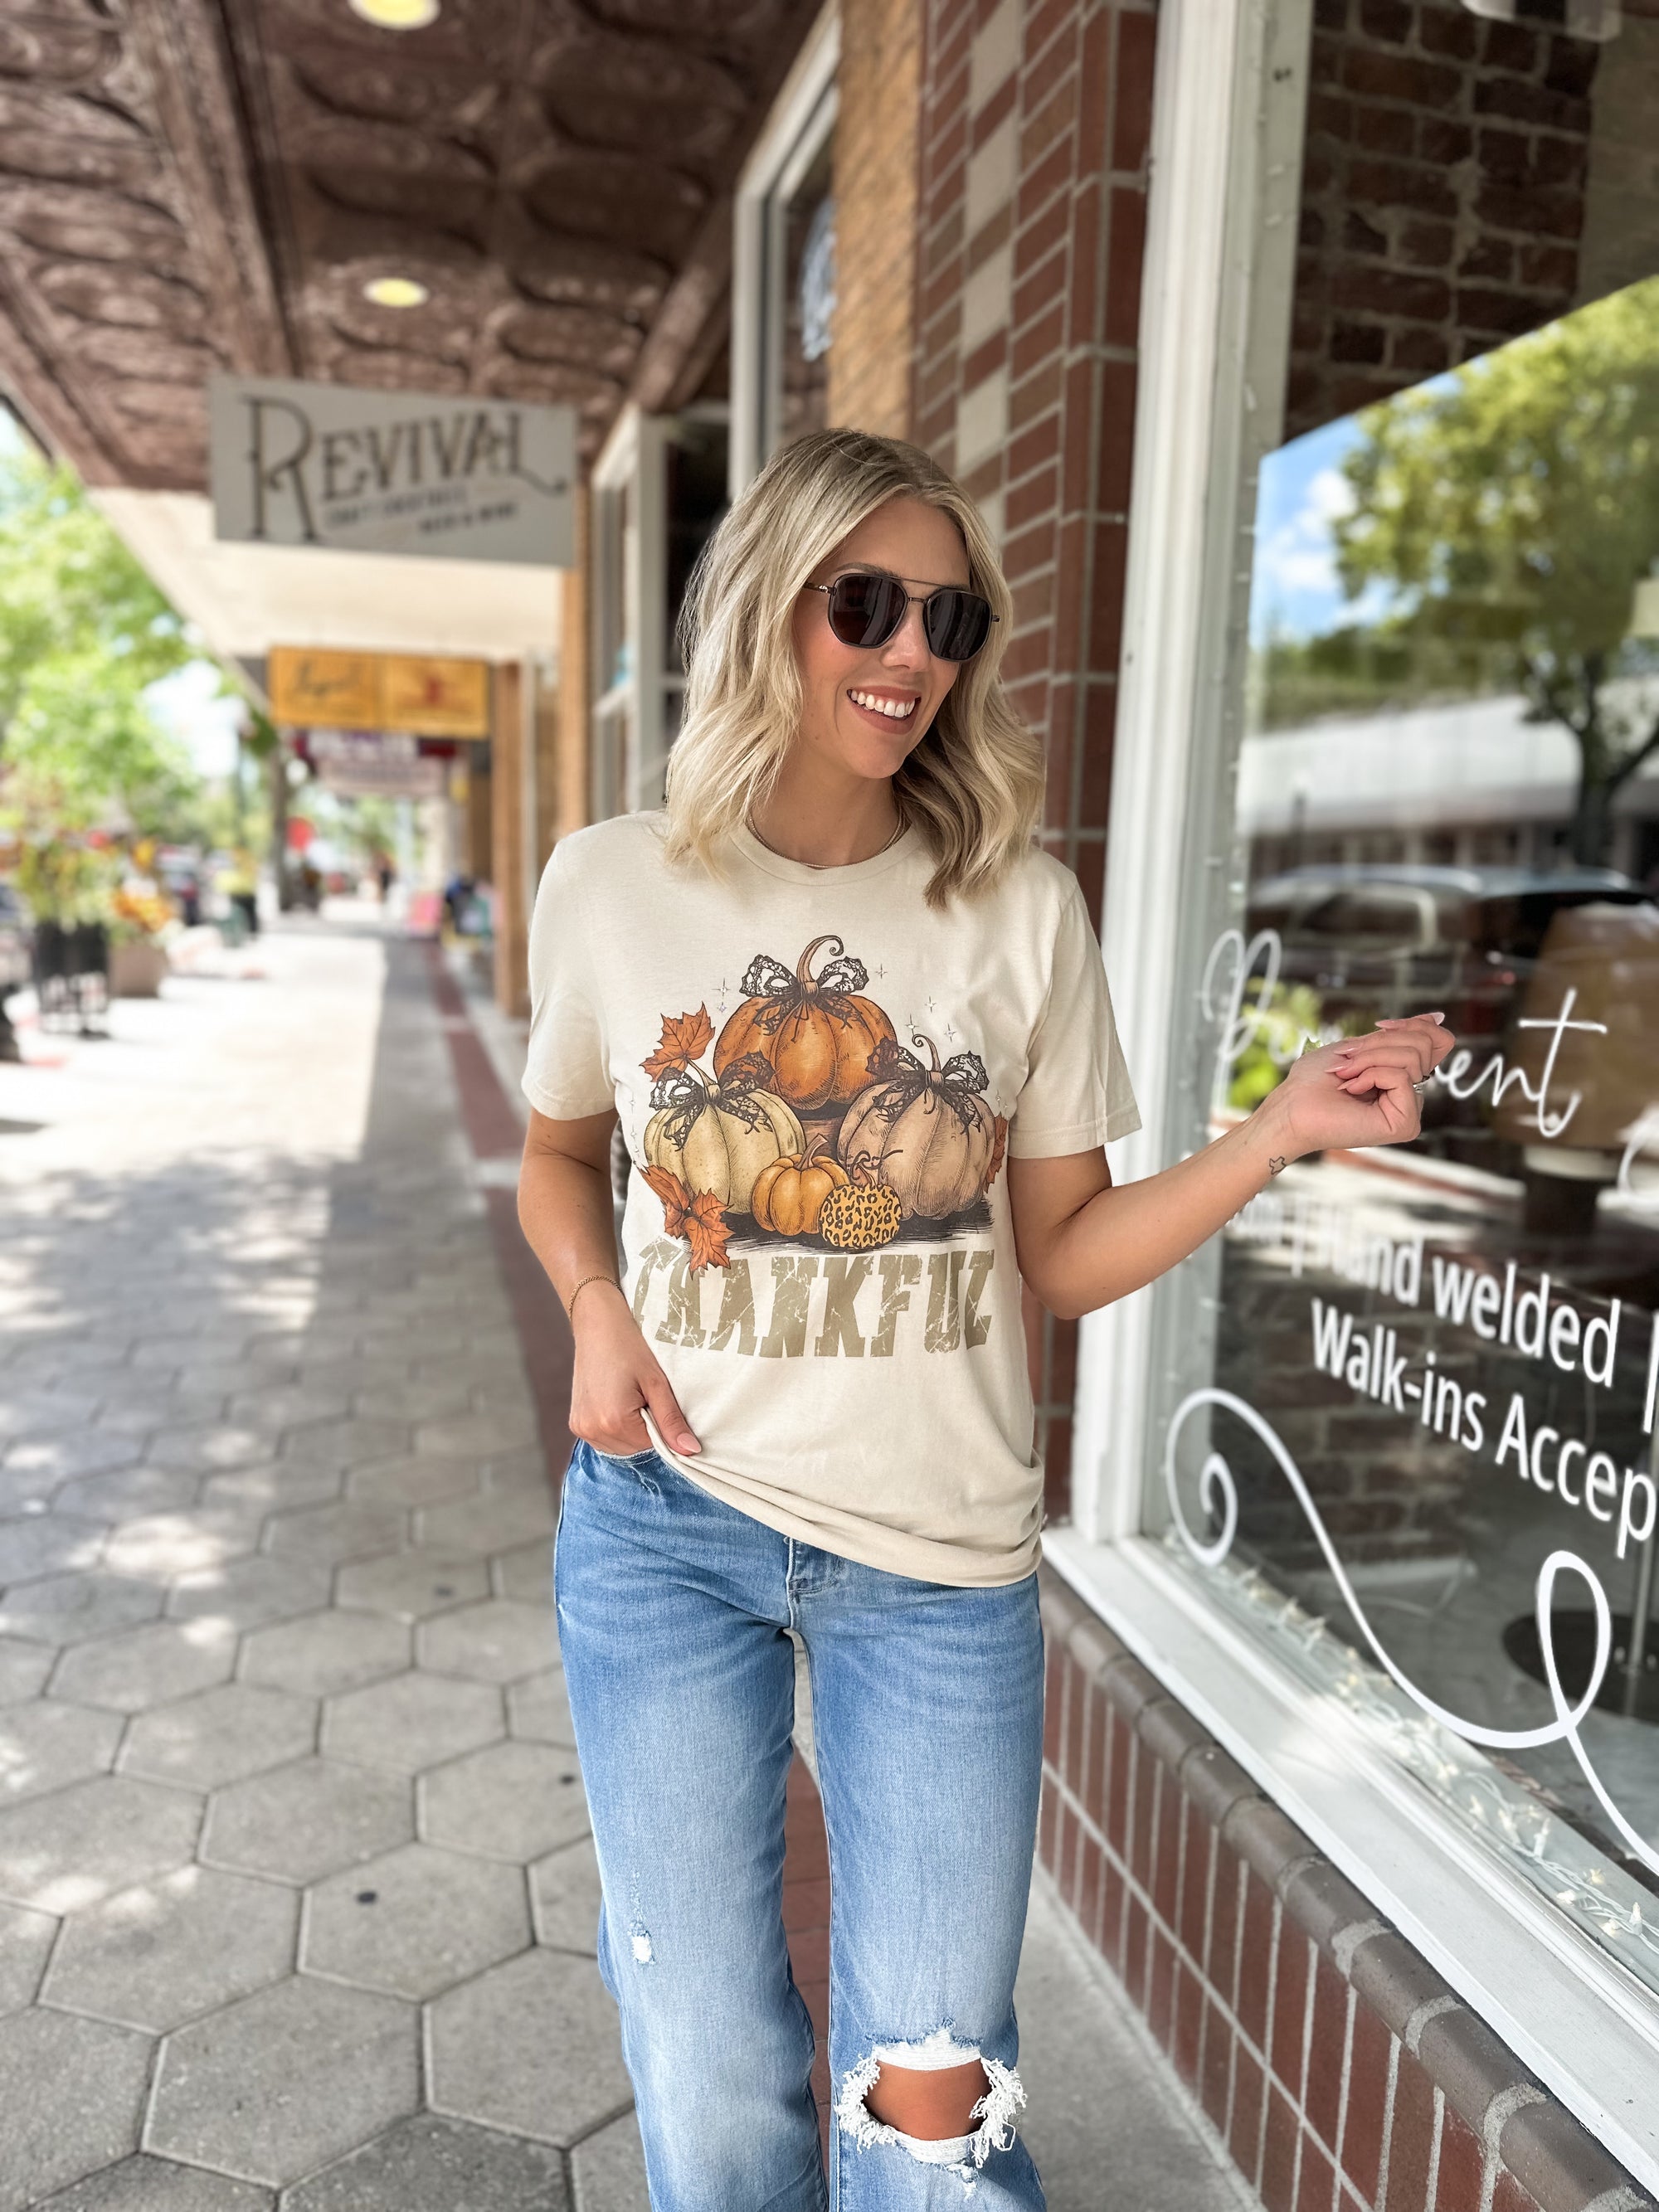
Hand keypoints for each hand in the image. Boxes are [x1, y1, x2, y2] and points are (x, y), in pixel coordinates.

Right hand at [569, 1283, 700, 1456]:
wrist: (597, 1323)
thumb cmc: (630, 1346)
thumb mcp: (657, 1382)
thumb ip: (672, 1421)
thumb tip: (690, 1451)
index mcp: (614, 1421)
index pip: (652, 1445)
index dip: (662, 1424)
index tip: (657, 1398)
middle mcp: (592, 1430)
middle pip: (635, 1448)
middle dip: (645, 1428)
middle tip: (642, 1394)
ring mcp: (581, 1428)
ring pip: (620, 1447)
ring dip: (630, 1430)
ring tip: (628, 1395)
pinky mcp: (576, 1424)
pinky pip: (604, 1439)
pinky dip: (615, 1427)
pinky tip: (616, 1401)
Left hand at [1264, 1011, 1454, 1161]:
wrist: (1292, 1106)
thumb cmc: (1316, 1079)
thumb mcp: (1359, 1046)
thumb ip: (1398, 1035)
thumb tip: (1438, 1017)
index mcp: (1404, 1076)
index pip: (1438, 1040)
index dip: (1413, 1024)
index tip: (1379, 1026)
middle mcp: (1412, 1094)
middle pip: (1423, 1044)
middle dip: (1380, 1043)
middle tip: (1349, 1061)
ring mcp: (1411, 1110)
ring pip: (1413, 1058)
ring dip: (1369, 1059)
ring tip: (1347, 1076)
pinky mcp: (1405, 1124)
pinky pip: (1401, 1078)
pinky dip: (1370, 1075)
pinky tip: (1352, 1091)